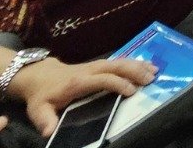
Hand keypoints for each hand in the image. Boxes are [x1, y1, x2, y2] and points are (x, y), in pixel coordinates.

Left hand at [12, 56, 155, 135]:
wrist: (38, 75)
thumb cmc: (42, 95)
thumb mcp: (38, 110)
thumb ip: (45, 121)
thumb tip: (50, 132)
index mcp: (78, 82)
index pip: (101, 79)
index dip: (117, 84)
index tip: (131, 92)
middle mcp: (89, 70)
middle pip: (115, 66)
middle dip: (134, 71)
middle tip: (151, 79)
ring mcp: (94, 66)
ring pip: (119, 62)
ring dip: (137, 65)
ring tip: (154, 70)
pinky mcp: (98, 65)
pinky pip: (119, 61)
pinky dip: (134, 62)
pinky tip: (147, 65)